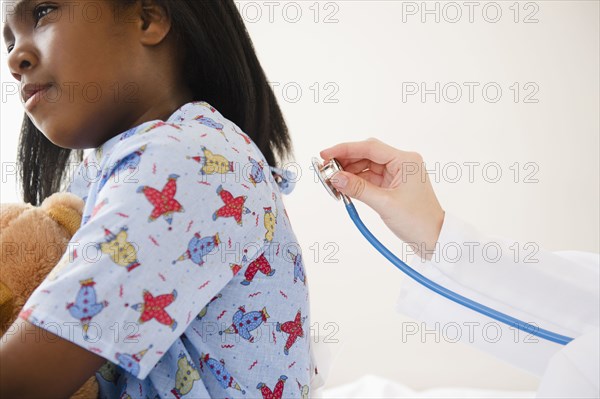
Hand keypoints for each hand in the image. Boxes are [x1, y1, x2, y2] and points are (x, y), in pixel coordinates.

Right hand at [319, 138, 444, 259]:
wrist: (434, 239)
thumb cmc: (418, 221)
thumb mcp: (385, 204)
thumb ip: (358, 189)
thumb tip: (335, 178)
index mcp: (405, 161)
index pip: (370, 148)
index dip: (345, 149)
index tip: (325, 154)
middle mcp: (401, 163)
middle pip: (366, 155)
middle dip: (345, 162)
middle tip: (325, 171)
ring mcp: (396, 174)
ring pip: (365, 167)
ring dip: (348, 173)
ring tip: (332, 182)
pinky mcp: (391, 185)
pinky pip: (369, 179)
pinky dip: (356, 183)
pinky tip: (343, 188)